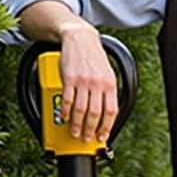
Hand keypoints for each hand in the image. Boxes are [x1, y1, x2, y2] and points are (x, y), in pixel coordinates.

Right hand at [57, 18, 118, 143]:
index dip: (106, 127)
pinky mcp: (69, 78)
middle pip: (95, 114)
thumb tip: (105, 114)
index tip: (102, 137)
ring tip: (75, 131)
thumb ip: (106, 92)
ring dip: (77, 124)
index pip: (111, 111)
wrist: (80, 38)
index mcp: (110, 84)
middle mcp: (98, 83)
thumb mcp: (107, 74)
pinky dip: (65, 112)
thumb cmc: (94, 57)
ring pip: (80, 110)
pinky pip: (67, 99)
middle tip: (86, 137)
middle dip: (90, 130)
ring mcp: (83, 81)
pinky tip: (65, 117)